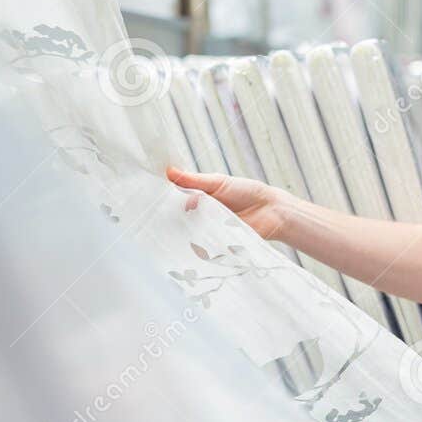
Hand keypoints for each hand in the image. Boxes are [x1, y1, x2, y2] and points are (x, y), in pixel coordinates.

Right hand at [166, 166, 287, 241]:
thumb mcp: (218, 183)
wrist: (271, 211)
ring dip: (183, 236)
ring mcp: (208, 233)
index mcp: (198, 200)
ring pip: (189, 236)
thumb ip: (194, 180)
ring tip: (171, 236)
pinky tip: (192, 247)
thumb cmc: (246, 192)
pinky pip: (204, 249)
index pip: (175, 203)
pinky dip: (199, 248)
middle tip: (156, 222)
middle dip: (170, 222)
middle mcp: (200, 217)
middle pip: (179, 222)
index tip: (150, 203)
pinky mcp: (217, 246)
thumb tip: (169, 171)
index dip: (163, 204)